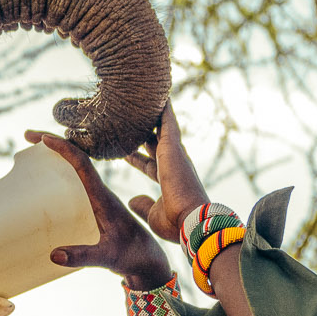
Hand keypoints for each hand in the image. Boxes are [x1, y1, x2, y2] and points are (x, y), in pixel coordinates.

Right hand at [27, 132, 175, 288]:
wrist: (151, 262)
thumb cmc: (133, 258)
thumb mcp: (108, 258)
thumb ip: (83, 256)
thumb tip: (53, 255)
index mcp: (104, 198)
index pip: (83, 165)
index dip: (64, 149)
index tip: (43, 138)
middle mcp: (102, 193)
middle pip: (78, 158)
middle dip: (54, 143)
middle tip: (30, 135)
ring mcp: (101, 198)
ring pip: (80, 166)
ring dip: (60, 153)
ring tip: (37, 145)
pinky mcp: (100, 206)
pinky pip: (82, 180)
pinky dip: (66, 168)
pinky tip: (55, 171)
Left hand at [118, 101, 207, 239]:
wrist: (192, 222)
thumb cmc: (176, 224)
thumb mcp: (152, 215)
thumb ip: (142, 205)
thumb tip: (131, 200)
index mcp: (168, 179)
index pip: (148, 163)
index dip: (135, 156)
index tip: (124, 149)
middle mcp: (173, 163)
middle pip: (155, 140)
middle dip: (144, 130)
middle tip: (132, 115)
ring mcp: (174, 154)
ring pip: (161, 126)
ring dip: (153, 111)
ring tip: (144, 93)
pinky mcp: (173, 148)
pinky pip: (167, 120)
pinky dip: (163, 107)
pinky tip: (157, 91)